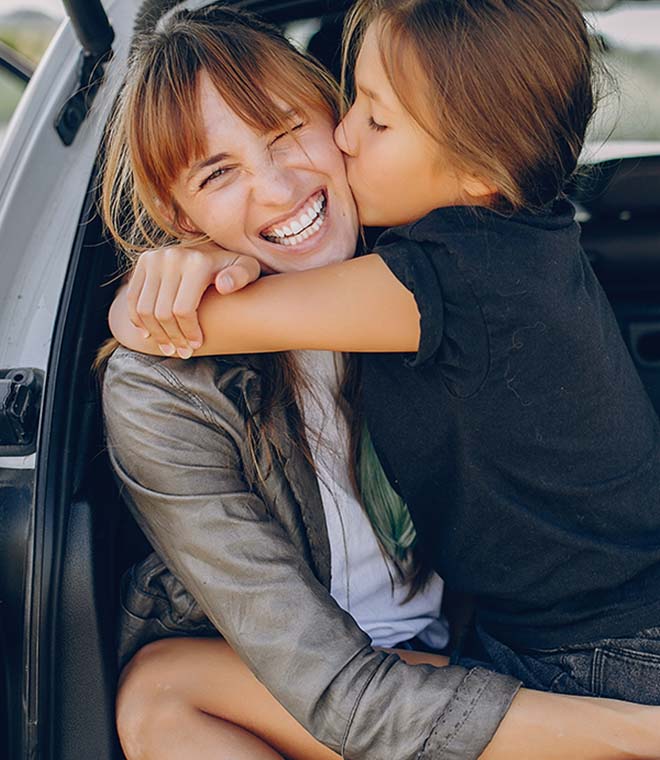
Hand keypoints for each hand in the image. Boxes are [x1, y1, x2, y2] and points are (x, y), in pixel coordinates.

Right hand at [125, 243, 259, 357]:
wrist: (213, 248)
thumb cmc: (234, 267)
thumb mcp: (248, 269)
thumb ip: (241, 276)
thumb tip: (222, 286)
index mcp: (197, 262)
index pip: (183, 309)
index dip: (188, 333)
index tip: (196, 346)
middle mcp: (172, 256)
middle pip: (163, 312)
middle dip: (172, 337)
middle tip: (182, 352)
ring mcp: (155, 258)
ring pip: (145, 308)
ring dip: (155, 333)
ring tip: (168, 347)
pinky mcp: (144, 261)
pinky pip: (133, 297)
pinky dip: (137, 319)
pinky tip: (149, 334)